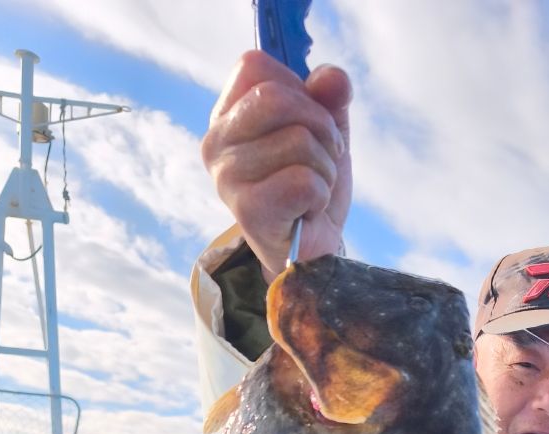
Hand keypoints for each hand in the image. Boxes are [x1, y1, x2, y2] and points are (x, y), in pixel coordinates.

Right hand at [202, 51, 351, 281]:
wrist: (313, 252)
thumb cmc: (310, 187)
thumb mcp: (324, 132)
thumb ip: (329, 97)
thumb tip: (333, 77)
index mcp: (226, 115)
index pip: (255, 66)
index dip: (297, 89)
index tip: (307, 124)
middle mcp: (215, 143)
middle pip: (278, 98)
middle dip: (320, 127)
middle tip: (323, 160)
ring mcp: (227, 178)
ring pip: (298, 140)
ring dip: (324, 168)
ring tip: (313, 190)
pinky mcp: (248, 211)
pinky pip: (304, 181)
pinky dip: (321, 194)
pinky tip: (307, 210)